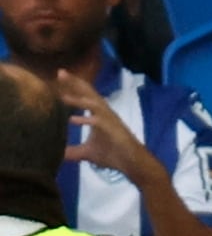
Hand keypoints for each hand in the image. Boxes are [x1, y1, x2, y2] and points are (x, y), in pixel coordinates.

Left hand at [57, 69, 164, 186]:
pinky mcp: (112, 129)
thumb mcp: (87, 153)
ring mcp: (109, 120)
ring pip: (94, 104)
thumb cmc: (112, 154)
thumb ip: (72, 151)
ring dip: (79, 98)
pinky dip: (86, 120)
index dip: (73, 86)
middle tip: (60, 72)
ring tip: (64, 95)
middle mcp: (104, 113)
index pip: (85, 96)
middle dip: (75, 83)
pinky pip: (98, 121)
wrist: (132, 162)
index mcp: (98, 115)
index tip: (59, 77)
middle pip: (89, 94)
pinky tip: (73, 120)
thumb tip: (55, 154)